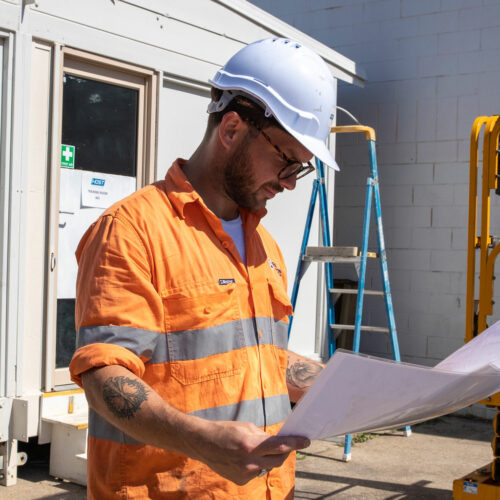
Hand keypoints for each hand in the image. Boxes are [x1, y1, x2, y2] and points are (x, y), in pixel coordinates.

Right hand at [190, 420, 309, 484]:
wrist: (203, 444)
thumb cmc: (225, 430)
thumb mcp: (246, 427)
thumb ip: (263, 437)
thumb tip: (277, 442)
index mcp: (251, 444)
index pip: (279, 445)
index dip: (295, 443)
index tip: (306, 441)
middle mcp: (249, 462)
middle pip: (278, 460)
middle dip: (285, 452)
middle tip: (288, 444)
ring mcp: (245, 474)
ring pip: (267, 467)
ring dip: (267, 458)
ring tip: (254, 449)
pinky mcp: (240, 481)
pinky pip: (256, 473)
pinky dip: (256, 465)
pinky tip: (244, 459)